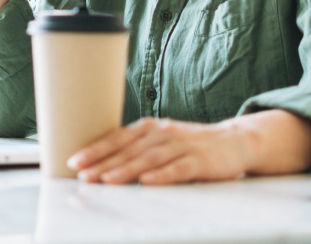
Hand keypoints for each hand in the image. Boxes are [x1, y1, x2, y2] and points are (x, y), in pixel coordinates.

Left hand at [67, 117, 249, 184]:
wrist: (235, 140)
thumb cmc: (191, 145)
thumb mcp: (161, 141)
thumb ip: (137, 149)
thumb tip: (101, 166)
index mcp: (149, 128)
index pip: (117, 138)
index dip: (96, 149)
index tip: (74, 161)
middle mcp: (163, 133)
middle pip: (129, 149)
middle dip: (103, 162)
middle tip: (82, 173)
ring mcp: (182, 145)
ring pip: (149, 158)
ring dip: (126, 169)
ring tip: (106, 180)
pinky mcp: (200, 160)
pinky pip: (179, 168)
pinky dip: (163, 175)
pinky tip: (148, 182)